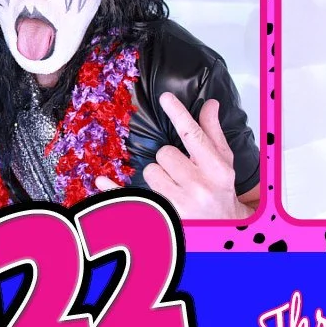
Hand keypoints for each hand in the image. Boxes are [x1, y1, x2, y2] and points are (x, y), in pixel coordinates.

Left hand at [125, 93, 243, 219]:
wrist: (223, 228)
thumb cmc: (221, 191)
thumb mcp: (223, 161)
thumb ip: (213, 132)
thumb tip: (209, 104)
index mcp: (216, 169)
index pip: (193, 136)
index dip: (178, 114)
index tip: (165, 98)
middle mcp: (199, 187)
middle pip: (165, 154)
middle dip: (170, 160)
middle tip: (182, 171)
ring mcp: (180, 204)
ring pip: (150, 172)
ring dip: (159, 176)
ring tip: (175, 186)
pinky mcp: (162, 215)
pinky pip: (131, 197)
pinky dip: (115, 190)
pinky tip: (102, 181)